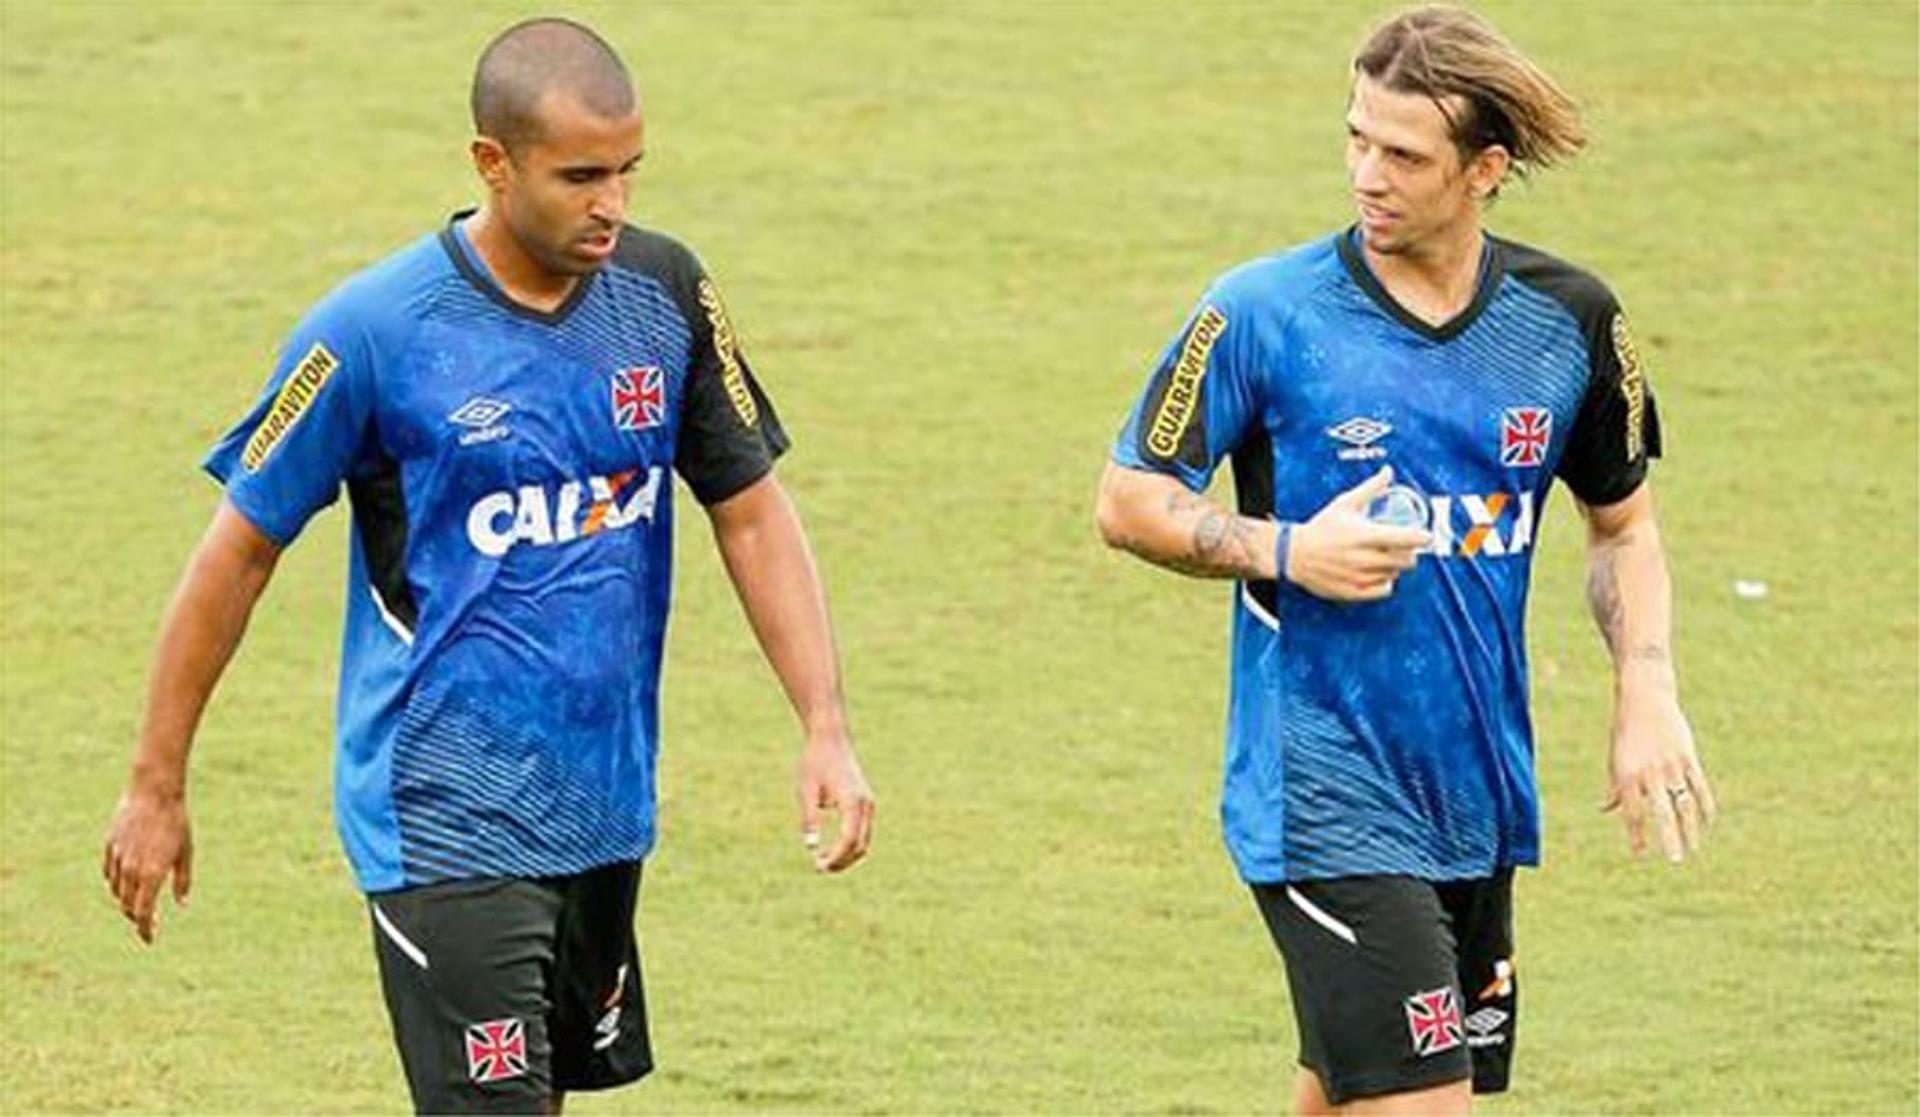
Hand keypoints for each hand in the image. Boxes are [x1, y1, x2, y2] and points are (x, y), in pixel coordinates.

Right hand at [102, 786, 193, 942]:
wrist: (153, 792)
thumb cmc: (176, 822)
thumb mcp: (186, 852)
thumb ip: (182, 880)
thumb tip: (181, 903)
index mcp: (152, 873)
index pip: (143, 913)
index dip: (145, 929)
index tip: (149, 939)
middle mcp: (131, 870)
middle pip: (127, 906)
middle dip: (136, 917)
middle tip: (147, 922)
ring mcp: (117, 858)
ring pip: (116, 891)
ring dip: (125, 902)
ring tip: (137, 905)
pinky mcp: (109, 847)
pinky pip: (109, 874)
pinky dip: (116, 884)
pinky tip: (125, 885)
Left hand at [796, 733, 873, 872]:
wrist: (830, 738)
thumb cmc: (815, 762)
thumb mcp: (806, 790)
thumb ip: (809, 818)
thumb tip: (810, 846)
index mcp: (852, 801)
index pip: (849, 840)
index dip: (835, 857)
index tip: (818, 866)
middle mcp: (865, 804)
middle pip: (861, 845)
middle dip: (842, 861)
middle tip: (820, 868)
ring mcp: (868, 803)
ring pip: (864, 841)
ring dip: (847, 855)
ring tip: (824, 861)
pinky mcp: (865, 802)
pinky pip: (862, 831)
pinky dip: (851, 844)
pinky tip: (832, 848)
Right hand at [1287, 467, 1432, 600]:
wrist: (1294, 554)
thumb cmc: (1321, 528)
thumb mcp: (1345, 503)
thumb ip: (1371, 488)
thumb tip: (1388, 472)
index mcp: (1365, 536)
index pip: (1407, 540)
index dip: (1422, 538)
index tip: (1426, 536)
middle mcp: (1364, 559)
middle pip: (1406, 561)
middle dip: (1409, 553)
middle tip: (1402, 547)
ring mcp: (1360, 577)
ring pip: (1395, 575)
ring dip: (1395, 567)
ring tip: (1384, 558)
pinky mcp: (1354, 592)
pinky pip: (1383, 590)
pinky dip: (1385, 582)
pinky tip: (1378, 573)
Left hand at [1603, 691, 1715, 861]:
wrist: (1644, 698)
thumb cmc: (1625, 732)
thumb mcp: (1615, 758)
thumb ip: (1615, 786)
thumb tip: (1606, 810)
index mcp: (1627, 774)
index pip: (1633, 812)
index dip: (1637, 835)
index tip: (1641, 855)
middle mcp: (1650, 772)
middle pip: (1662, 812)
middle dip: (1669, 838)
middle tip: (1676, 860)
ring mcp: (1671, 765)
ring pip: (1685, 802)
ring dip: (1691, 827)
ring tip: (1694, 847)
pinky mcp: (1688, 757)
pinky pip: (1700, 786)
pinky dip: (1706, 805)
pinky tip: (1708, 822)